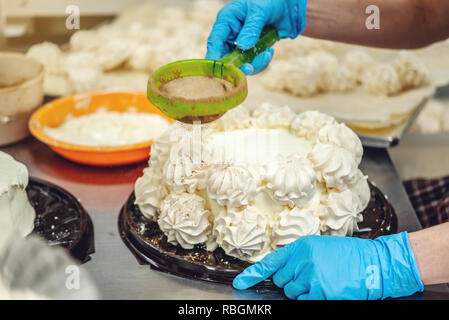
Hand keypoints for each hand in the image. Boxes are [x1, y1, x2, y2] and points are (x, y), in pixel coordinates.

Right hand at [206, 0, 306, 74]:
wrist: (288, 7)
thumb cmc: (270, 1)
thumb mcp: (259, 11)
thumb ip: (251, 28)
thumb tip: (242, 46)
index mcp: (227, 20)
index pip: (216, 40)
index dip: (215, 55)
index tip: (220, 69)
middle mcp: (231, 34)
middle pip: (226, 56)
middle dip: (237, 65)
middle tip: (249, 68)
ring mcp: (241, 44)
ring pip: (240, 63)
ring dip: (253, 64)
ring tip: (267, 55)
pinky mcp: (251, 51)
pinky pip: (252, 63)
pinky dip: (261, 62)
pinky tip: (269, 52)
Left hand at [233, 233, 423, 299]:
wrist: (373, 263)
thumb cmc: (348, 256)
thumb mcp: (319, 248)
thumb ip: (299, 257)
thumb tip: (282, 272)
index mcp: (300, 247)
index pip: (270, 262)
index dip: (251, 275)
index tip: (239, 284)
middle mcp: (302, 260)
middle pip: (281, 280)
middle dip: (291, 281)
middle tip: (311, 275)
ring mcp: (310, 277)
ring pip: (291, 293)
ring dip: (302, 291)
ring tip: (322, 281)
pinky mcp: (320, 292)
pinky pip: (305, 301)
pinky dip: (312, 298)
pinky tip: (326, 289)